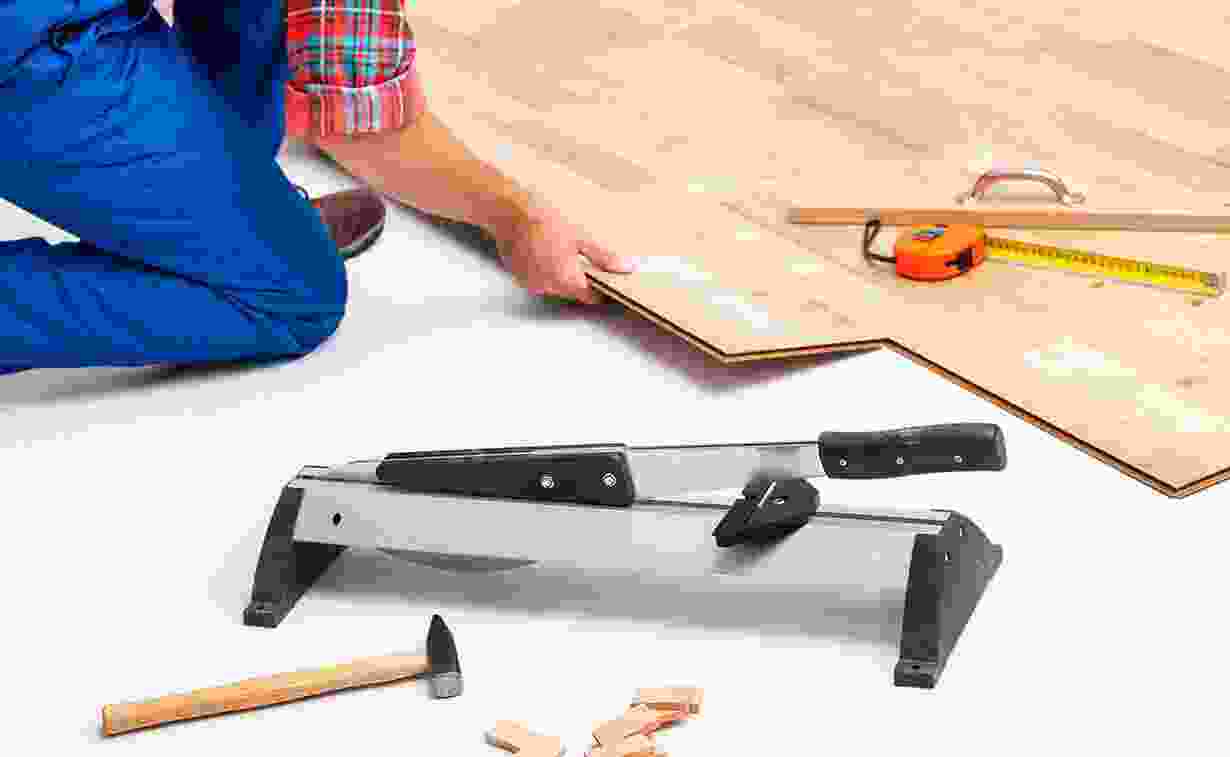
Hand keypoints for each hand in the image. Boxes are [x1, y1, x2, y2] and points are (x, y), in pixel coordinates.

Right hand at [492, 194, 637, 303]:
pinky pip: (539, 278)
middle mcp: (547, 287)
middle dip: (581, 279)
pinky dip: (545, 270)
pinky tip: (546, 250)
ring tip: (562, 249)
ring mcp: (531, 283)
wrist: (508, 210)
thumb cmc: (543, 219)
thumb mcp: (581, 235)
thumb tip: (624, 268)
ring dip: (562, 274)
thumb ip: (603, 256)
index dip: (601, 290)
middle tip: (585, 257)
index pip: (591, 297)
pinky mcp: (519, 276)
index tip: (607, 280)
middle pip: (572, 292)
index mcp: (566, 280)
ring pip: (555, 285)